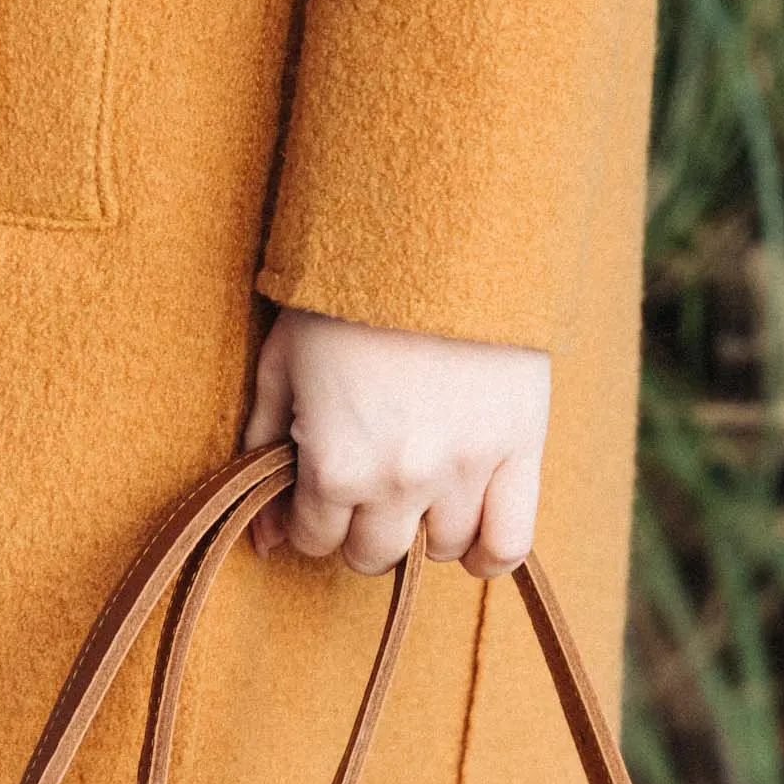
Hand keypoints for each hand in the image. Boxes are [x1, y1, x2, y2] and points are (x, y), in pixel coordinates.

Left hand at [242, 307, 549, 576]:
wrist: (434, 228)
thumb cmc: (346, 293)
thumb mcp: (283, 363)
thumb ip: (265, 452)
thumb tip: (265, 538)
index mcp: (336, 464)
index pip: (316, 538)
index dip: (310, 516)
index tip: (321, 487)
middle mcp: (400, 480)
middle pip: (374, 554)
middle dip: (360, 528)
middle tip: (367, 484)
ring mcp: (464, 469)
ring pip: (440, 551)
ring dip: (423, 529)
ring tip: (420, 487)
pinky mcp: (519, 448)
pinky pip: (509, 544)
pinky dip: (489, 553)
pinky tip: (471, 535)